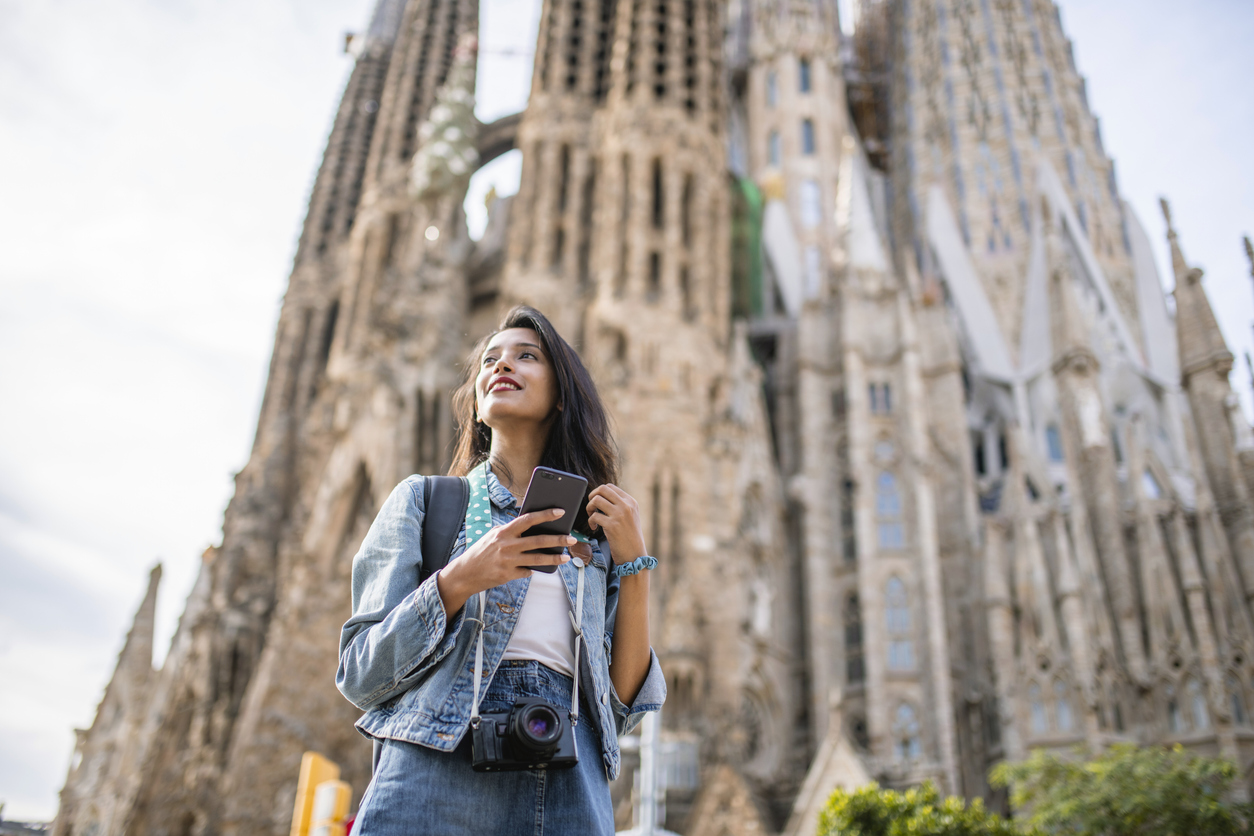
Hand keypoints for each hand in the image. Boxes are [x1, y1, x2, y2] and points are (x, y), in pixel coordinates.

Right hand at [436, 508, 573, 615]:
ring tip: (566, 558)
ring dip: (554, 558)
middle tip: (572, 538)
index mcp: (504, 531)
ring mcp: (508, 561)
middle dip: (558, 539)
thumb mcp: (494, 536)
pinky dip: (532, 570)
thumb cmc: (482, 551)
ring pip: (538, 559)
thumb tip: (535, 529)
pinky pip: (527, 571)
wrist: (464, 573)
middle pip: (538, 540)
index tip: (561, 512)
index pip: (528, 519)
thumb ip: (512, 532)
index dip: (546, 514)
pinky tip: (536, 569)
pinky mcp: (508, 575)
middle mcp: (507, 545)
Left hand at [585, 484, 647, 563]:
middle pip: (602, 489)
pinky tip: (594, 528)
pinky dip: (590, 522)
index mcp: (631, 502)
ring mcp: (619, 515)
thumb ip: (620, 506)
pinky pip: (594, 516)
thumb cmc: (629, 537)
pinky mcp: (612, 526)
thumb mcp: (631, 517)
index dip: (599, 493)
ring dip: (589, 508)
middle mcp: (626, 506)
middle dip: (592, 496)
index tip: (597, 503)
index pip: (610, 487)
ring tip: (592, 517)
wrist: (635, 556)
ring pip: (596, 500)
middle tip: (591, 507)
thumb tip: (601, 497)